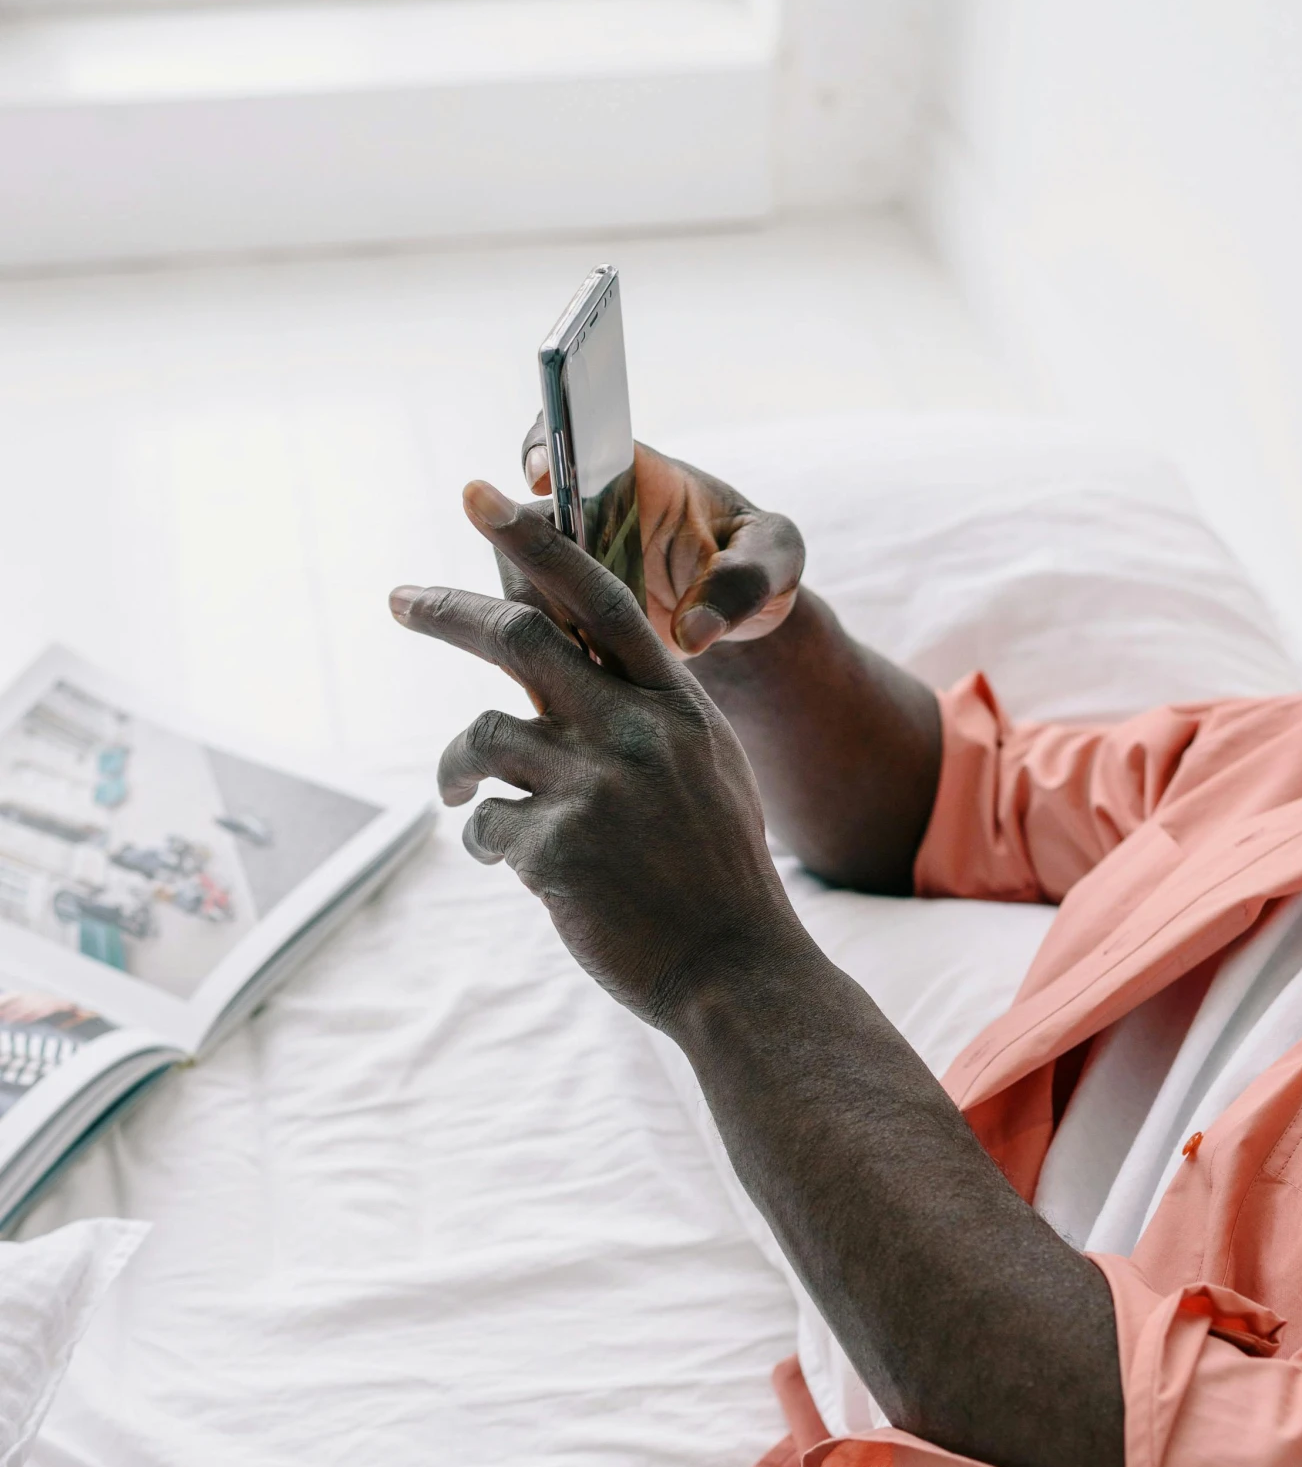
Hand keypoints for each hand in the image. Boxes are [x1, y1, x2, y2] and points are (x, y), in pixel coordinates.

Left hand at [389, 485, 806, 1028]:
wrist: (739, 971)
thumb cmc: (716, 874)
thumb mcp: (706, 769)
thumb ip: (647, 715)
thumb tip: (566, 672)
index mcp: (674, 704)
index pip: (596, 598)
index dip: (534, 542)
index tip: (482, 496)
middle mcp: (635, 731)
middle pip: (516, 640)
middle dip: (445, 611)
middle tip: (399, 598)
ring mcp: (596, 789)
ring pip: (481, 736)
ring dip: (456, 766)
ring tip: (460, 793)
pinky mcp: (557, 850)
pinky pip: (486, 826)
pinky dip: (487, 841)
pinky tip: (519, 866)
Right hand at [518, 417, 803, 656]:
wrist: (741, 616)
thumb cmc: (758, 565)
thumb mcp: (775, 562)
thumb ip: (741, 583)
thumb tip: (692, 629)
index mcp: (636, 475)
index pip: (572, 442)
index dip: (544, 450)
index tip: (543, 479)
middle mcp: (589, 515)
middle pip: (525, 522)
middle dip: (529, 563)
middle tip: (570, 610)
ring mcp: (572, 566)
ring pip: (521, 584)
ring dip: (540, 620)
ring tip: (592, 659)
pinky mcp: (568, 615)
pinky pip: (536, 632)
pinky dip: (548, 657)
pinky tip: (586, 680)